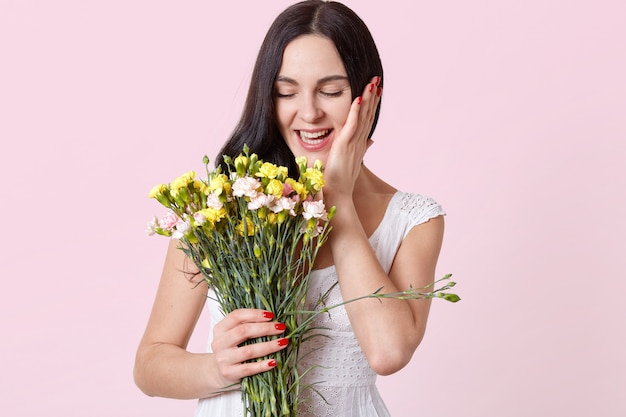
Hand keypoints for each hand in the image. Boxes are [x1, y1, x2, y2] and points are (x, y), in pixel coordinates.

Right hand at [210, 309, 287, 388]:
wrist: (216, 373)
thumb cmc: (231, 349)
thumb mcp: (232, 335)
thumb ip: (247, 325)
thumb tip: (273, 320)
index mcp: (220, 329)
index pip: (236, 316)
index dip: (255, 314)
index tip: (271, 315)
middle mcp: (219, 343)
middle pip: (243, 331)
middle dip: (265, 328)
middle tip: (281, 328)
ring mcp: (223, 359)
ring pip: (249, 350)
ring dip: (269, 346)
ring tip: (283, 342)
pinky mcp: (229, 373)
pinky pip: (249, 368)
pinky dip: (263, 365)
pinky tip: (274, 362)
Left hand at [323, 76, 381, 195]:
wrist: (339, 194)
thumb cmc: (341, 180)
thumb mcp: (352, 160)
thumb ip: (362, 148)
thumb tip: (371, 141)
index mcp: (359, 144)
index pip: (367, 120)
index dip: (372, 104)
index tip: (377, 90)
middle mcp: (359, 142)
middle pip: (368, 115)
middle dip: (373, 97)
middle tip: (377, 80)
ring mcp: (353, 143)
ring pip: (362, 117)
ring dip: (368, 99)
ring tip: (372, 83)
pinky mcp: (345, 146)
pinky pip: (352, 125)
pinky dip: (355, 111)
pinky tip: (358, 98)